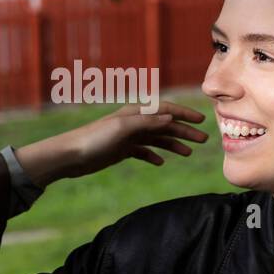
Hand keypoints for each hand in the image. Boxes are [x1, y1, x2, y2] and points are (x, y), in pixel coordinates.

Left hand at [14, 101, 208, 187]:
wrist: (71, 156)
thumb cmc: (94, 139)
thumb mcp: (123, 129)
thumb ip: (148, 122)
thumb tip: (171, 117)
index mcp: (135, 113)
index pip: (166, 110)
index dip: (184, 114)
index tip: (202, 121)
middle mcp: (134, 122)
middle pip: (165, 125)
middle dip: (184, 131)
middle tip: (203, 140)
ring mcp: (128, 137)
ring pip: (157, 139)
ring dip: (173, 144)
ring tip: (188, 153)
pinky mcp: (121, 150)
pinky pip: (143, 151)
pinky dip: (153, 155)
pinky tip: (161, 162)